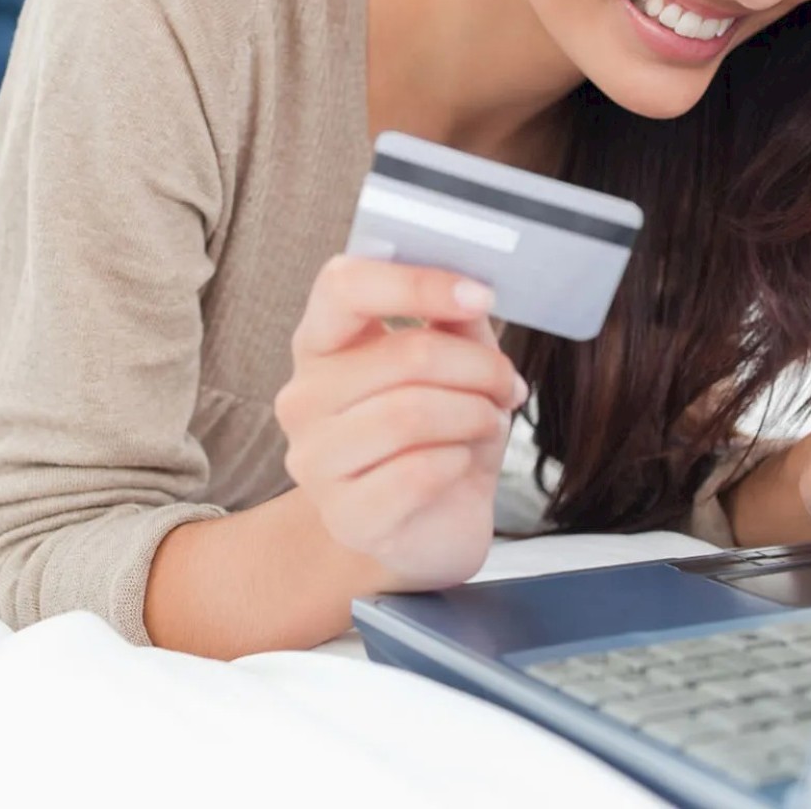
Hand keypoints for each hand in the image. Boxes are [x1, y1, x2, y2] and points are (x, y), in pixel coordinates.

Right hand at [276, 255, 525, 591]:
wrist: (426, 528)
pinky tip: (460, 463)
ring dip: (474, 414)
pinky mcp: (345, 516)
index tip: (480, 294)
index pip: (344, 286)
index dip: (417, 283)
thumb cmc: (437, 437)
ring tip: (488, 422)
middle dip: (478, 367)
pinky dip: (458, 462)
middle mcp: (303, 397)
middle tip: (507, 384)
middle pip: (406, 354)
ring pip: (411, 413)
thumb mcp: (454, 366)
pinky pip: (416, 473)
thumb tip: (470, 291)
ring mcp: (315, 461)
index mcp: (320, 343)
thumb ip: (455, 322)